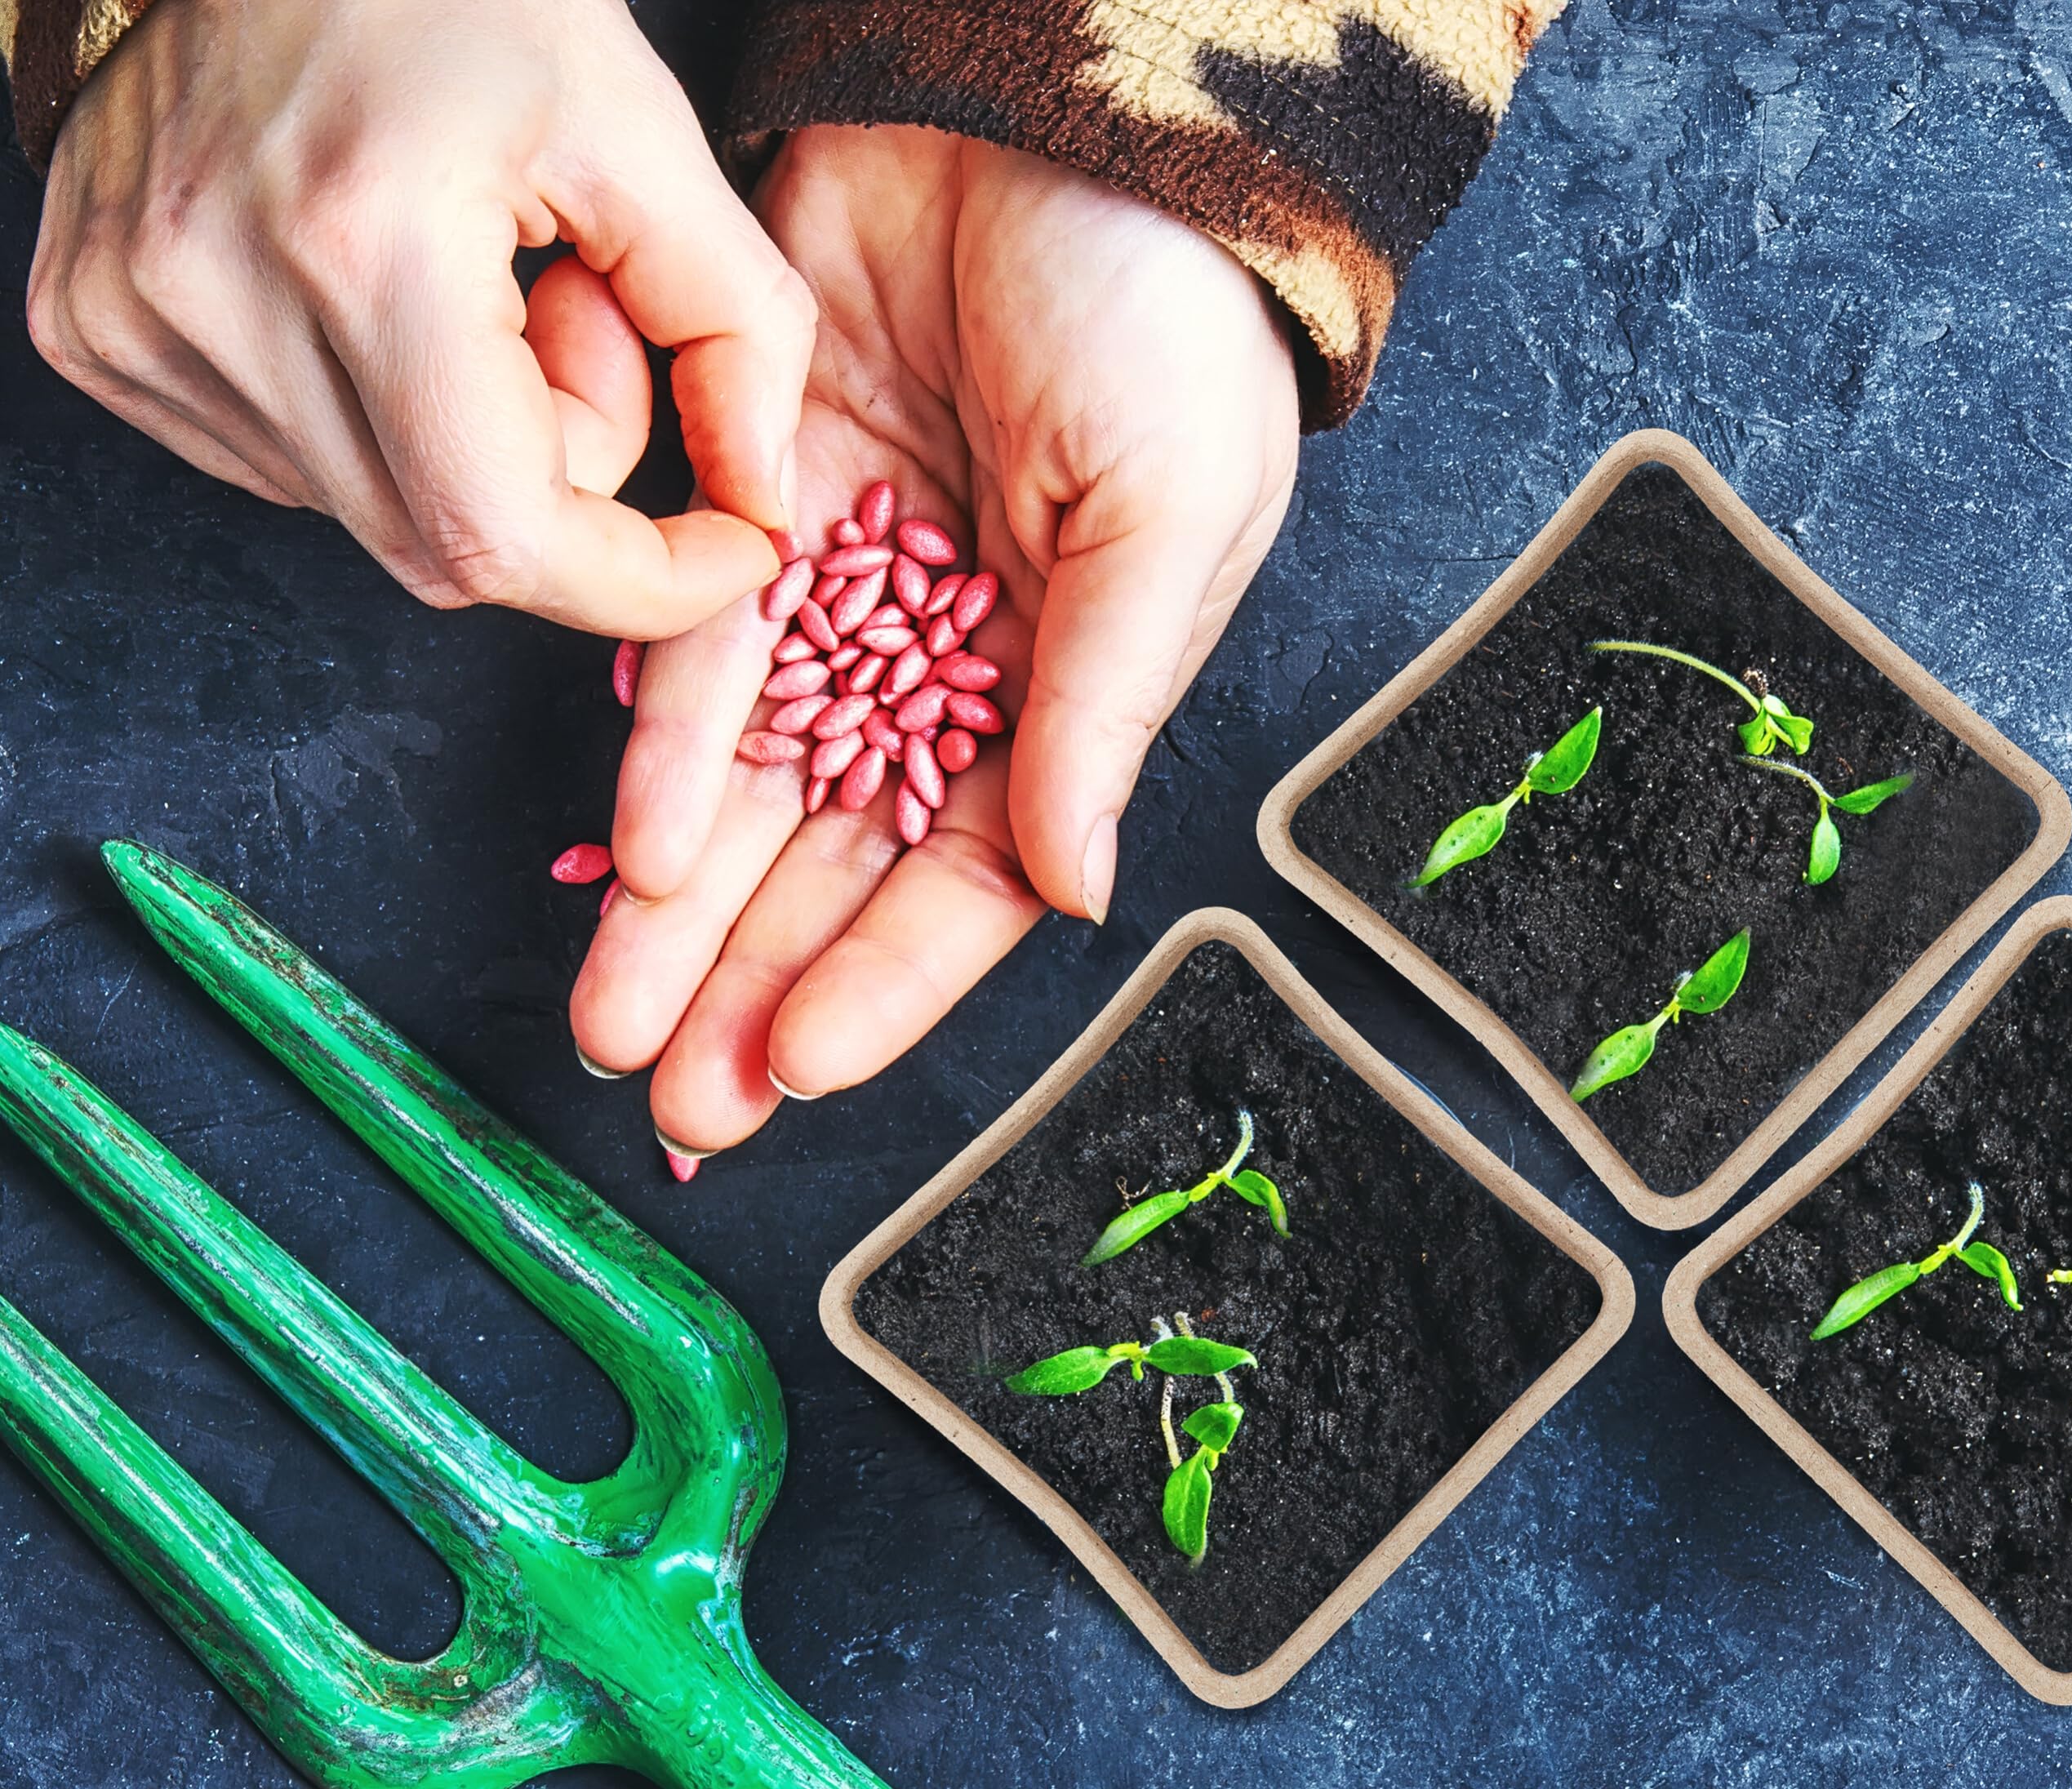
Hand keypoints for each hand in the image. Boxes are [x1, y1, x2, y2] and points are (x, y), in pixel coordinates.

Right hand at [26, 0, 814, 634]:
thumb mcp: (641, 129)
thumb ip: (743, 329)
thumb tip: (768, 507)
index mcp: (358, 243)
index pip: (508, 540)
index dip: (644, 580)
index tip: (731, 547)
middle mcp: (214, 302)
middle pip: (455, 551)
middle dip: (567, 480)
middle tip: (580, 314)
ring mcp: (133, 324)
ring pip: (385, 521)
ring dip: (479, 449)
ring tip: (483, 285)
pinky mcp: (94, 332)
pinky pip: (301, 475)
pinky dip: (386, 426)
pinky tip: (390, 298)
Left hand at [568, 127, 1299, 1157]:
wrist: (1058, 119)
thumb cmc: (1162, 322)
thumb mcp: (1168, 519)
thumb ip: (1105, 707)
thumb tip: (1075, 889)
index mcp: (1066, 697)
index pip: (968, 881)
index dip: (884, 985)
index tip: (797, 1069)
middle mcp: (951, 674)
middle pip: (841, 867)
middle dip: (756, 986)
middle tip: (679, 1101)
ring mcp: (853, 604)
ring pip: (756, 794)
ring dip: (686, 914)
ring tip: (618, 1023)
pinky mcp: (766, 517)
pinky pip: (703, 659)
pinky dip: (664, 753)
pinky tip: (630, 853)